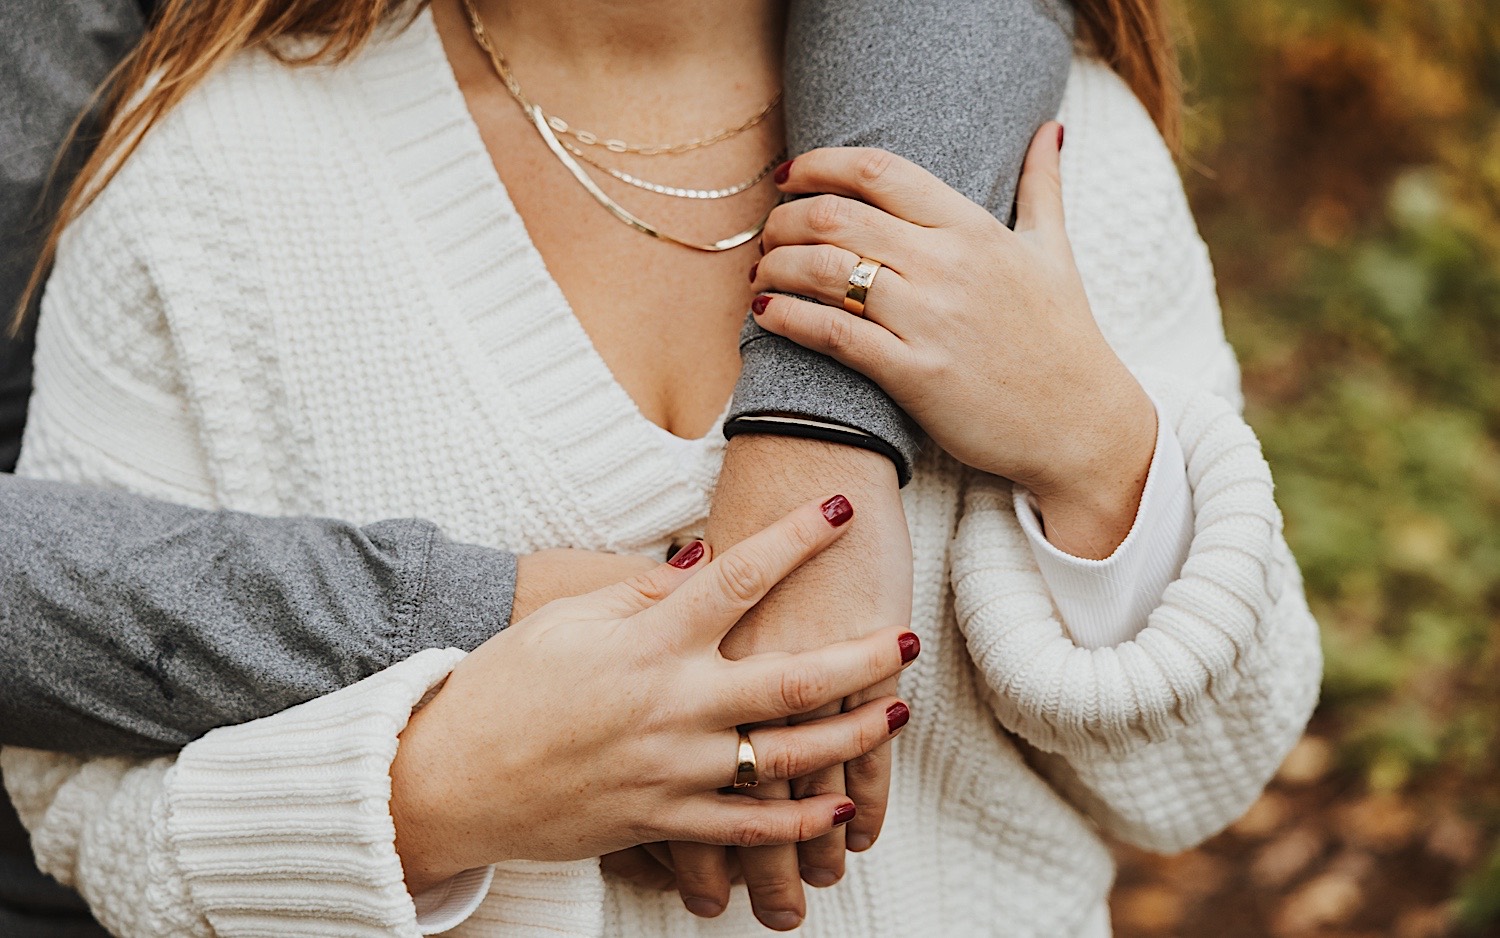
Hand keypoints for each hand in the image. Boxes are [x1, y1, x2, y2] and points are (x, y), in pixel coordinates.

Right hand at [389, 495, 919, 892]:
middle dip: (861, 657)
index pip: (740, 578)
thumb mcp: (567, 621)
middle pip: (790, 679)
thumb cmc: (503, 687)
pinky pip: (746, 829)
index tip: (840, 509)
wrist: (450, 780)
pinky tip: (840, 807)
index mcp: (649, 644)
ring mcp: (672, 771)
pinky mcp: (662, 823)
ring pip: (785, 758)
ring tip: (896, 713)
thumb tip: (708, 559)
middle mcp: (672, 706)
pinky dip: (798, 822)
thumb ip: (645, 596)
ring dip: (850, 737)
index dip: (797, 540)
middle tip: (908, 637)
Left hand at [750, 124, 1157, 557]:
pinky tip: (766, 313)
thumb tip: (1048, 129)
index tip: (789, 177)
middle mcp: (948, 265)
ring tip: (762, 273)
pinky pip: (833, 335)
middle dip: (784, 220)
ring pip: (826, 271)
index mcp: (974, 228)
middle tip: (767, 235)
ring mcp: (931, 321)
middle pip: (837, 217)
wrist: (1082, 424)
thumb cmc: (1064, 337)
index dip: (820, 165)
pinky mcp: (916, 375)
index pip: (879, 172)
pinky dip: (788, 318)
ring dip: (776, 265)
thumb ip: (1043, 185)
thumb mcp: (1054, 251)